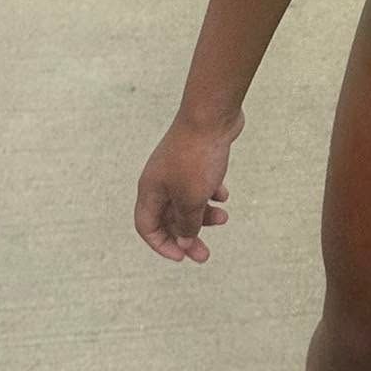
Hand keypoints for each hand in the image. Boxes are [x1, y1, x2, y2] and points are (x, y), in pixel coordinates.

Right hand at [134, 110, 242, 263]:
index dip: (162, 245)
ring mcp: (178, 166)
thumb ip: (187, 224)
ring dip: (204, 214)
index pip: (147, 227)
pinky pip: (199, 183)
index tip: (183, 257)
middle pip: (169, 217)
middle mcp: (160, 179)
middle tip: (206, 255)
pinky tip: (224, 194)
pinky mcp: (195, 156)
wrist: (212, 114)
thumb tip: (185, 241)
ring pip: (187, 200)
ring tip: (224, 217)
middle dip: (188, 236)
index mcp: (150, 190)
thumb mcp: (191, 199)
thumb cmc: (197, 157)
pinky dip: (211, 192)